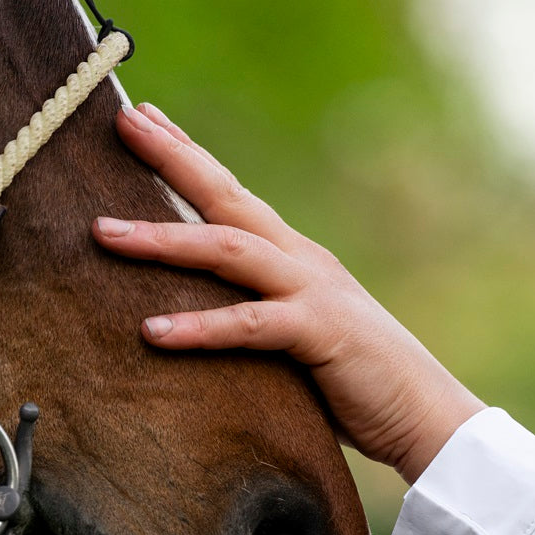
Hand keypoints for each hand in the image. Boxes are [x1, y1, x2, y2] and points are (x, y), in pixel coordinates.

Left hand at [92, 103, 484, 483]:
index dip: (190, 154)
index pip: (233, 196)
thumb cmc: (362, 385)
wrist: (429, 416)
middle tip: (122, 121)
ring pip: (228, 250)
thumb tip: (199, 325)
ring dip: (164, 239)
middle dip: (173, 159)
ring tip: (105, 234)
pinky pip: (250, 325)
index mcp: (297, 259)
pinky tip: (153, 330)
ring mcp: (313, 292)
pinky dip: (200, 326)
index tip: (144, 119)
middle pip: (227, 198)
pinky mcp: (320, 333)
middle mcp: (302, 261)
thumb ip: (257, 320)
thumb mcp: (299, 340)